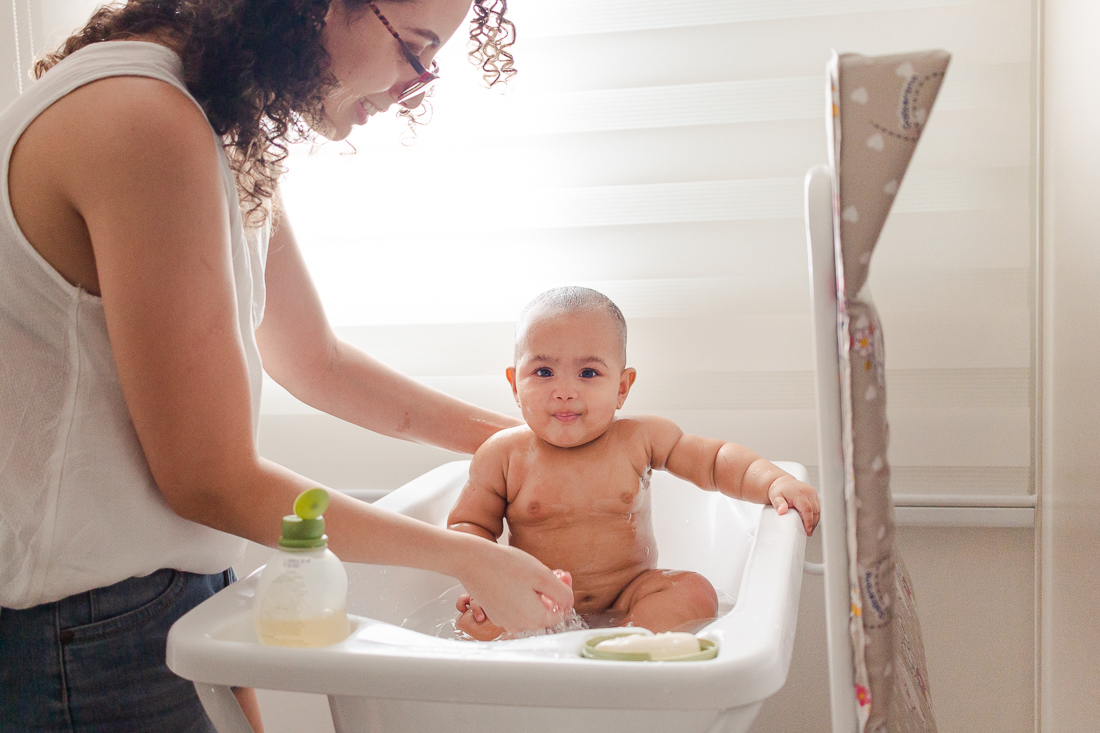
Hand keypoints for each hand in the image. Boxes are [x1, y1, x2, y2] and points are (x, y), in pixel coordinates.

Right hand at [455, 543, 573, 633]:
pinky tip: (515, 579)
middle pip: (544, 613)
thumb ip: (561, 592)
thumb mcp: (542, 575)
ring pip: (529, 611)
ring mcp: (505, 621)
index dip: (563, 596)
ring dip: (535, 595)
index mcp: (534, 619)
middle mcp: (519, 626)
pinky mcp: (494, 614)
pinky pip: (514, 609)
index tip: (561, 578)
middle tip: (550, 572)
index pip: (559, 614)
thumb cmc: (506, 565)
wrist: (472, 561)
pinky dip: (519, 596)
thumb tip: (568, 603)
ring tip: (531, 574)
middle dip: (549, 595)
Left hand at [768, 475, 820, 535]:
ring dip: (815, 520)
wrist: (783, 482)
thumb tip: (781, 511)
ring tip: (810, 529)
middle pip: (814, 511)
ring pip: (818, 509)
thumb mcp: (775, 497)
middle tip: (808, 532)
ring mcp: (812, 492)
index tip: (808, 530)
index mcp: (799, 494)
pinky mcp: (814, 494)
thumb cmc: (779, 490)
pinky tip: (812, 521)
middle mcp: (808, 492)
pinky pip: (818, 506)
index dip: (808, 521)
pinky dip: (816, 515)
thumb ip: (778, 504)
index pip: (807, 510)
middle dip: (813, 523)